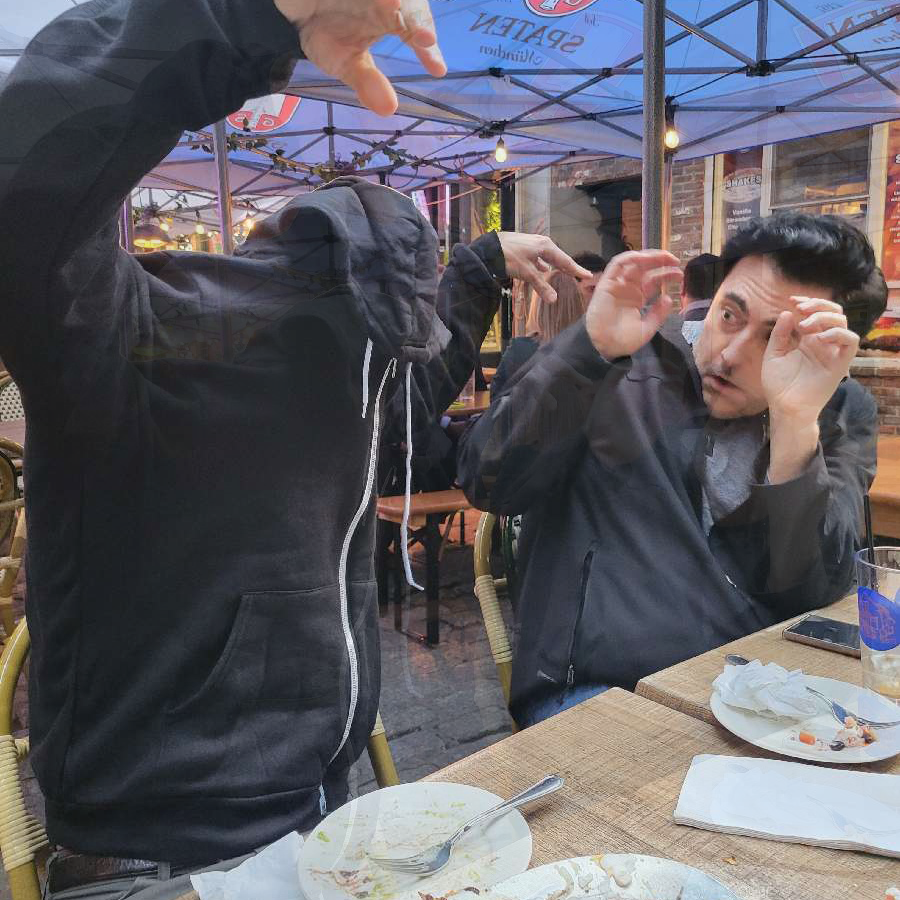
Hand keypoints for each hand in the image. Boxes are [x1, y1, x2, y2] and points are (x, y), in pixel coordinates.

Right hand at [273, 0, 445, 114]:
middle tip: (425, 38)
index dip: (428, 51)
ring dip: (393, 2)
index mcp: (390, 18)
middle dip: (417, 20)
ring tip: (393, 8)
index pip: (417, 34)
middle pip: (410, 5)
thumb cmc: (324, 31)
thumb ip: (367, 82)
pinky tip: (382, 3)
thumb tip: (389, 110)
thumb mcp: (344, 62)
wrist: (288, 10)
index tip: (437, 69)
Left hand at [496, 233, 591, 303]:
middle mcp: (542, 243)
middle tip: (579, 275)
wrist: (489, 247)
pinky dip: (543, 265)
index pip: (566, 261)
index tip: (588, 275)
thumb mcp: (527, 273)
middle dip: (568, 268)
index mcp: (546, 246)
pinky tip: (543, 269)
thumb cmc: (509, 257)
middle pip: (559, 258)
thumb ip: (541, 286)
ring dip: (556, 266)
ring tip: (564, 273)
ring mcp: (532, 244)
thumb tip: (554, 300)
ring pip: (548, 258)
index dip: (577, 270)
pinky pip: (539, 258)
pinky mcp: (524, 247)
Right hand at [583, 250, 681, 358]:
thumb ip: (658, 314)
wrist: (606, 347)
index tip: (680, 274)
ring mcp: (618, 284)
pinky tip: (644, 257)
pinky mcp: (607, 282)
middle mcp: (629, 288)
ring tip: (664, 257)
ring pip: (633, 262)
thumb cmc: (624, 341)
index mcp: (638, 297)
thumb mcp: (647, 328)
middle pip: (646, 268)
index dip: (666, 274)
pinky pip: (617, 264)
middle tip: (676, 261)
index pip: (654, 280)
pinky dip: (630, 257)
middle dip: (661, 261)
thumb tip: (668, 298)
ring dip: (649, 256)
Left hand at [762, 297, 859, 426]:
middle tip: (800, 308)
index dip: (807, 302)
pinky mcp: (840, 363)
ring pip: (842, 323)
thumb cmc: (778, 384)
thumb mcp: (773, 354)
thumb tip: (787, 312)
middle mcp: (822, 343)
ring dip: (824, 317)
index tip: (791, 300)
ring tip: (804, 325)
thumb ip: (779, 334)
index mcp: (807, 339)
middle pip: (833, 313)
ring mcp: (831, 352)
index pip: (816, 313)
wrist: (784, 407)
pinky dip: (838, 333)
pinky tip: (819, 337)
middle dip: (818, 305)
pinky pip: (850, 342)